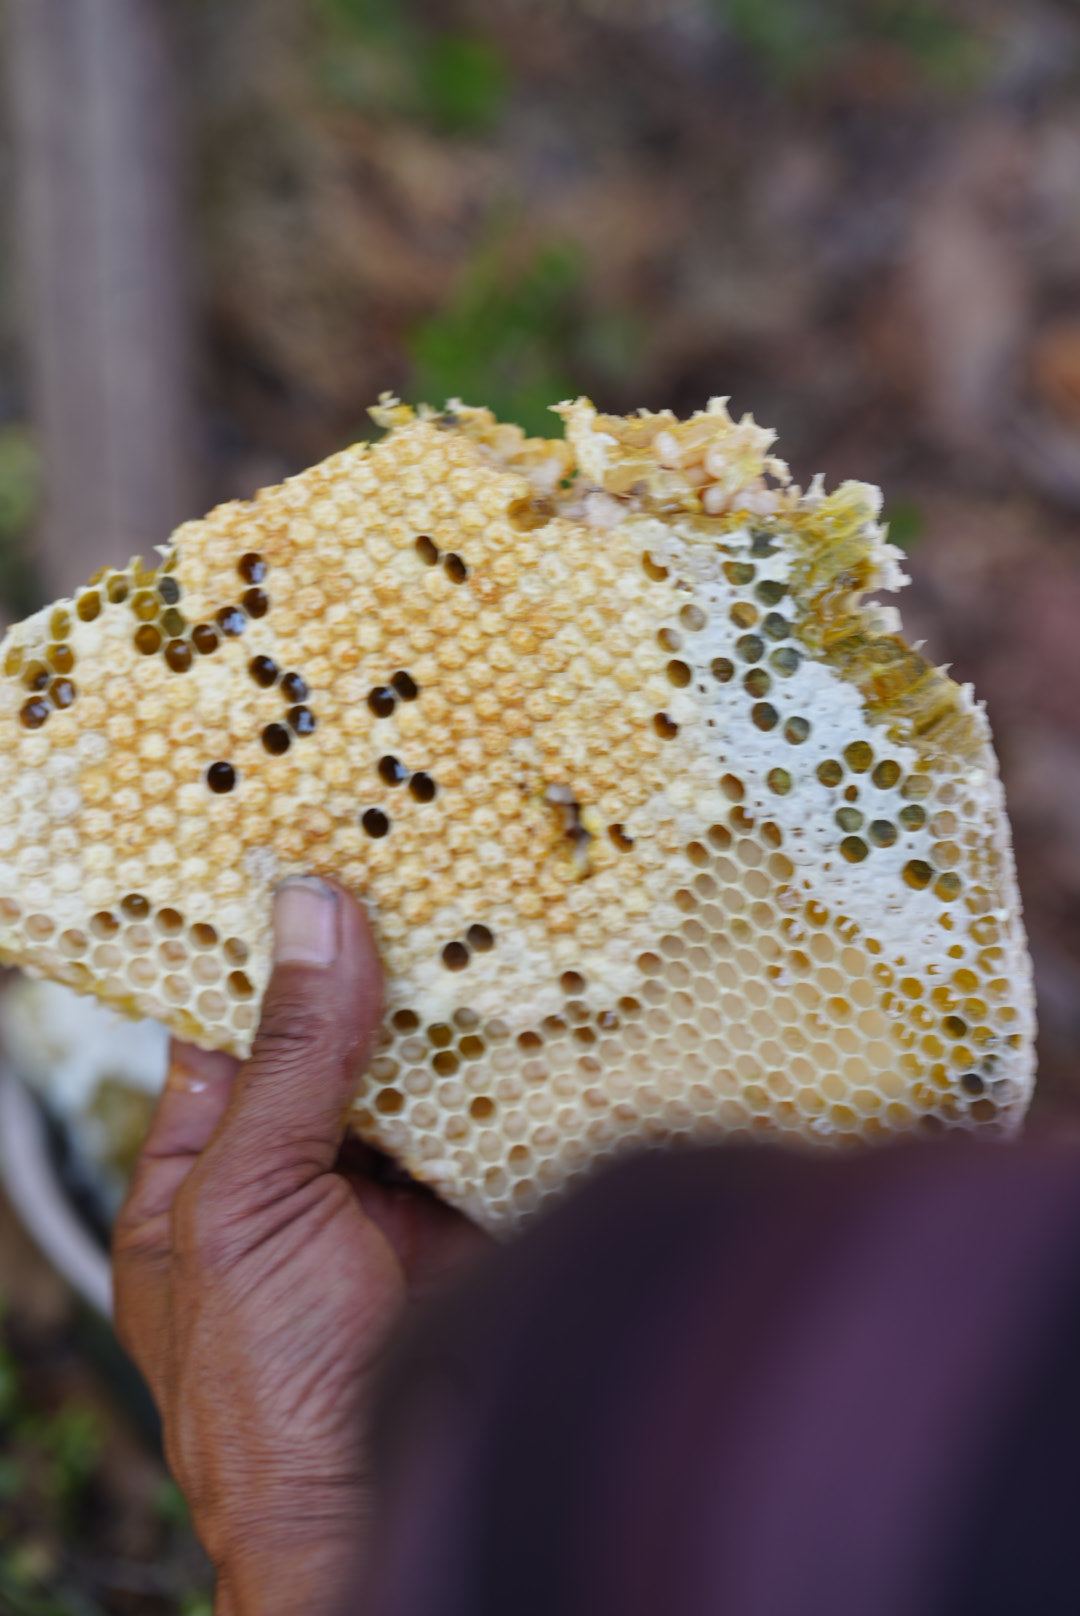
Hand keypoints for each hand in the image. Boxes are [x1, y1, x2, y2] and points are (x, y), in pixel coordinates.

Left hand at [113, 878, 486, 1615]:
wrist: (380, 1509)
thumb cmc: (264, 1390)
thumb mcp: (242, 1203)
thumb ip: (286, 1058)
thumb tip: (312, 918)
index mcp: (203, 1167)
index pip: (228, 1021)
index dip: (263, 939)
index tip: (304, 851)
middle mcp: (301, 1166)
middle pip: (338, 1030)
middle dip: (375, 956)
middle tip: (412, 851)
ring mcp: (392, 1184)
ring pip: (424, 1060)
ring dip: (453, 998)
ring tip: (483, 894)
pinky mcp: (474, 1199)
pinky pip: (496, 1107)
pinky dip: (517, 1057)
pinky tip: (538, 986)